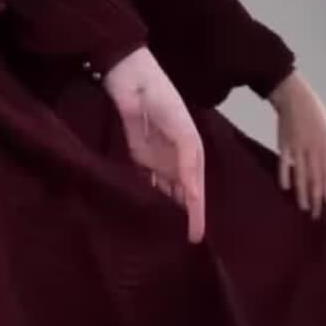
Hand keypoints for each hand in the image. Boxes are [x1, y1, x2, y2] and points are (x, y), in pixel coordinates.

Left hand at [103, 48, 205, 242]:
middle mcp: (175, 160)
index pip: (195, 190)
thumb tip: (191, 195)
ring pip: (162, 192)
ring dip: (163, 211)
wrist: (129, 79)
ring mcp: (155, 160)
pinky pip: (141, 182)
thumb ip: (186, 161)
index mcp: (192, 152)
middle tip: (180, 246)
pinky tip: (142, 215)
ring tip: (163, 238)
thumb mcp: (181, 129)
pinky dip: (143, 197)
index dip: (196, 213)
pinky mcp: (134, 157)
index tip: (196, 238)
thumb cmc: (161, 99)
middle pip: (180, 195)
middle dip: (182, 217)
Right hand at [271, 71, 325, 217]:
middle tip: (313, 213)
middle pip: (315, 177)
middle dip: (315, 197)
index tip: (324, 206)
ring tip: (302, 207)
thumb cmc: (312, 111)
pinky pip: (284, 162)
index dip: (325, 191)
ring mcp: (298, 147)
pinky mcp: (284, 143)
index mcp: (325, 145)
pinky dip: (284, 175)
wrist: (293, 96)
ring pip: (300, 174)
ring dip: (301, 192)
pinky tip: (285, 188)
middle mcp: (313, 148)